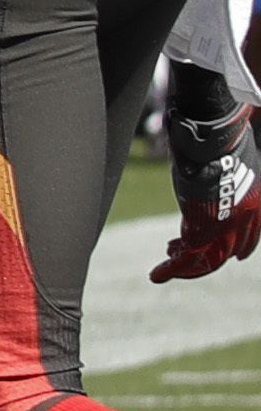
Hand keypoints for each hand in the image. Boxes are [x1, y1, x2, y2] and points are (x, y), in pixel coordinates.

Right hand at [156, 83, 260, 281]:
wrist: (212, 139)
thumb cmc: (218, 142)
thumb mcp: (228, 165)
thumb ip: (223, 179)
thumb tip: (213, 165)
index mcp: (255, 205)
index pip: (247, 239)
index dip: (229, 249)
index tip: (205, 246)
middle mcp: (246, 219)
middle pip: (227, 252)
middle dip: (202, 259)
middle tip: (176, 253)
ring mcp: (229, 224)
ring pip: (210, 260)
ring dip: (185, 268)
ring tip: (162, 271)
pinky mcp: (206, 227)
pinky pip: (190, 256)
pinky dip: (174, 268)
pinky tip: (160, 270)